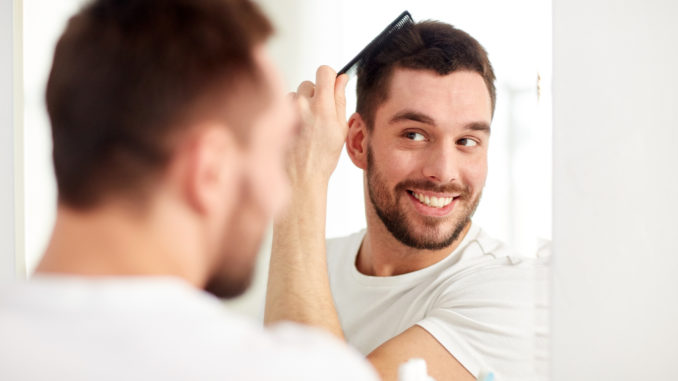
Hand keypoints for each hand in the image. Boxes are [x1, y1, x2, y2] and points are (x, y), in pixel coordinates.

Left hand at [287, 65, 349, 187]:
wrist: (300, 177)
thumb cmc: (323, 157)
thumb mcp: (341, 129)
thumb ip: (340, 100)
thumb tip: (342, 78)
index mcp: (323, 107)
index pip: (324, 71)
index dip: (328, 76)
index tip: (330, 85)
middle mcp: (302, 105)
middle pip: (309, 83)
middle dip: (315, 95)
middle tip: (318, 117)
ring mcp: (286, 111)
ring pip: (296, 96)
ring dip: (301, 105)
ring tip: (305, 128)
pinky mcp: (274, 117)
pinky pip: (283, 106)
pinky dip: (289, 114)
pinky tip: (294, 131)